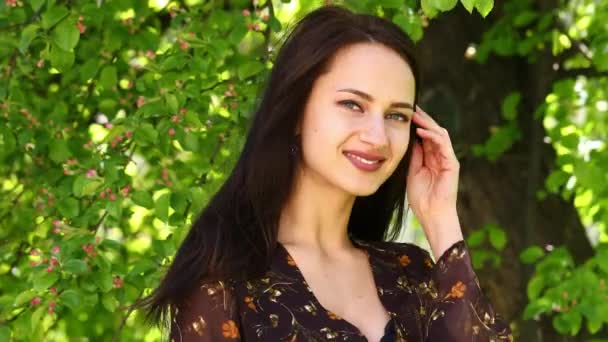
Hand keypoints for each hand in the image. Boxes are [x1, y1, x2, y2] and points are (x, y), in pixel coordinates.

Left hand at [406, 106, 462, 257]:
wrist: (431, 213)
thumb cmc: (421, 197)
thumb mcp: (412, 171)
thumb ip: (413, 155)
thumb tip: (408, 138)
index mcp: (431, 157)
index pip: (425, 135)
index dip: (416, 124)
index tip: (404, 114)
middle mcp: (441, 155)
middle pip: (433, 131)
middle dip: (422, 119)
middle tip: (410, 108)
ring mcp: (447, 158)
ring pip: (440, 134)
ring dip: (427, 123)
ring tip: (415, 115)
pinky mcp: (452, 163)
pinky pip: (444, 144)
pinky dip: (433, 136)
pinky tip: (422, 131)